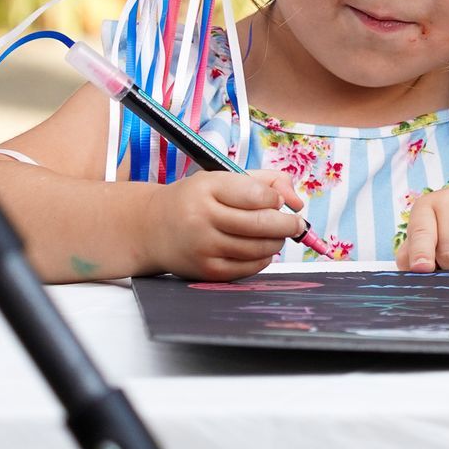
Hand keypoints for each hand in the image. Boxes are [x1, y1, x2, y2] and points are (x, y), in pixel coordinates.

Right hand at [146, 169, 304, 280]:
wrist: (151, 228)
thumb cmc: (196, 200)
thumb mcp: (223, 178)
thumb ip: (267, 182)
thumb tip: (297, 202)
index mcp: (208, 188)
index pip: (257, 195)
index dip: (276, 199)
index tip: (277, 201)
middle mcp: (203, 217)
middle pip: (262, 224)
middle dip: (288, 224)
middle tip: (295, 224)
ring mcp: (204, 246)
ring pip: (259, 247)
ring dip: (277, 242)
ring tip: (275, 235)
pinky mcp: (206, 270)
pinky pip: (249, 268)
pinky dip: (263, 259)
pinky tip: (260, 249)